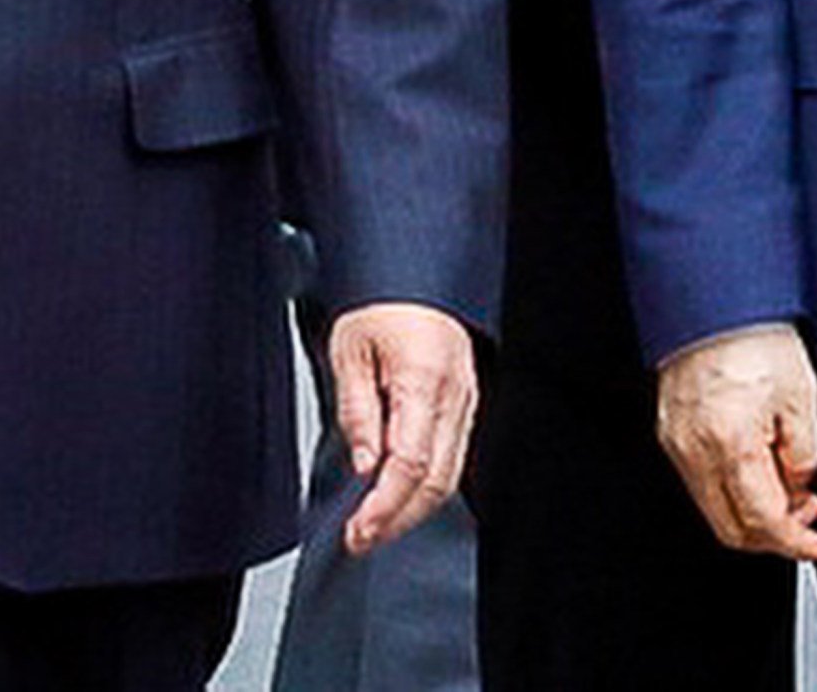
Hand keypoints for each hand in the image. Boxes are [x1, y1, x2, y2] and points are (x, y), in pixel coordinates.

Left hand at [324, 300, 478, 554]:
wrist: (412, 276)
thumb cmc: (378, 305)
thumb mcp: (349, 352)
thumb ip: (358, 413)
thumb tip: (365, 468)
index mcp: (424, 381)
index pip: (410, 465)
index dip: (384, 506)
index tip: (357, 530)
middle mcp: (454, 397)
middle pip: (435, 482)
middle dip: (397, 520)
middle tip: (360, 540)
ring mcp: (466, 403)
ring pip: (448, 477)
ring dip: (411, 510)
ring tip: (374, 528)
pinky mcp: (466, 406)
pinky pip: (452, 458)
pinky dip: (426, 487)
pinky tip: (400, 499)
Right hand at [655, 323, 816, 560]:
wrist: (716, 298)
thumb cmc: (756, 335)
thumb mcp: (802, 397)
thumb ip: (805, 455)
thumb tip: (799, 488)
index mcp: (729, 442)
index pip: (763, 522)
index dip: (797, 544)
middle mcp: (693, 449)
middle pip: (731, 530)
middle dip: (775, 536)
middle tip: (808, 516)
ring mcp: (675, 442)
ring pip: (714, 509)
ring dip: (753, 513)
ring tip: (787, 484)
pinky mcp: (670, 431)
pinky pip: (701, 482)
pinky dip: (732, 490)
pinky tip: (758, 466)